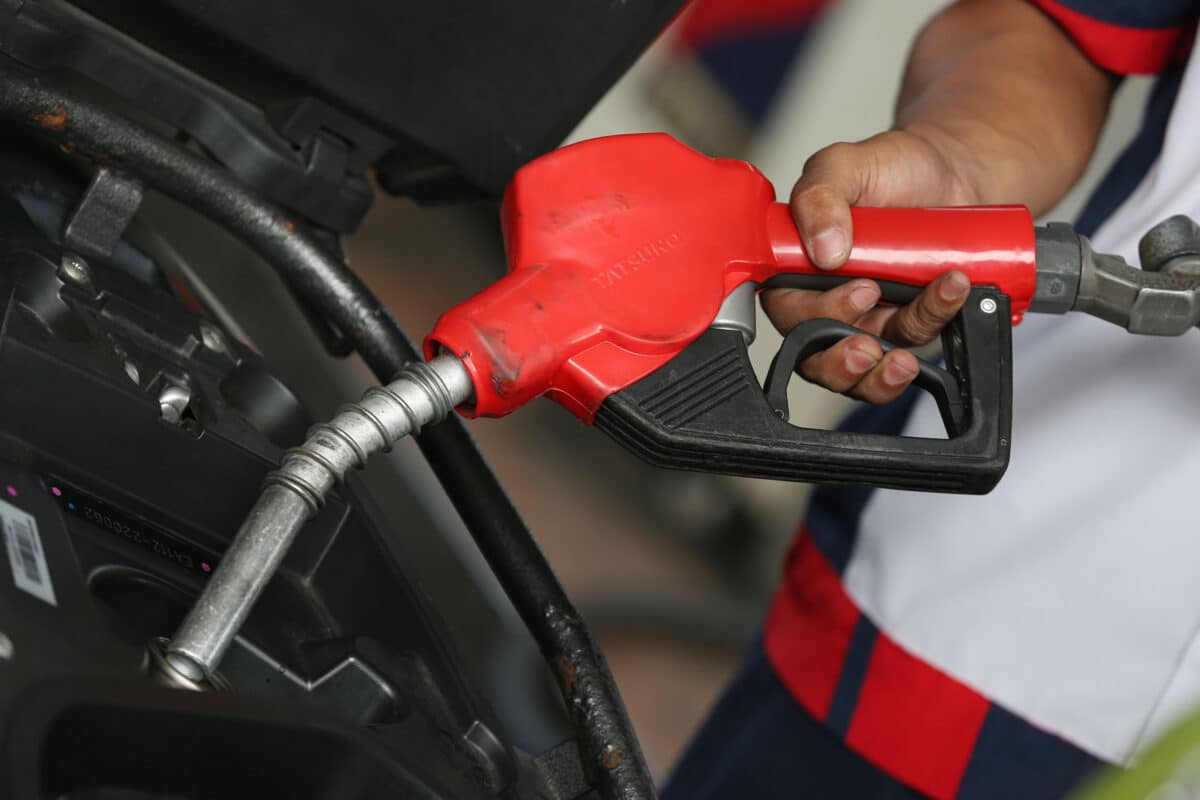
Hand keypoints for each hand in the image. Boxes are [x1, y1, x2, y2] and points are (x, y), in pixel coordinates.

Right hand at [763, 129, 978, 402]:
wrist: (954, 168)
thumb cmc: (891, 166)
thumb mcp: (844, 164)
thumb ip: (820, 196)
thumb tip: (823, 249)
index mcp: (795, 267)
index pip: (785, 310)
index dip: (808, 319)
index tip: (853, 296)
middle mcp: (824, 299)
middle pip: (816, 355)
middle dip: (841, 362)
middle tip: (868, 346)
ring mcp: (867, 317)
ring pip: (862, 370)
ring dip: (881, 373)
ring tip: (904, 359)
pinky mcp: (906, 323)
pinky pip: (914, 341)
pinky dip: (934, 322)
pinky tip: (952, 290)